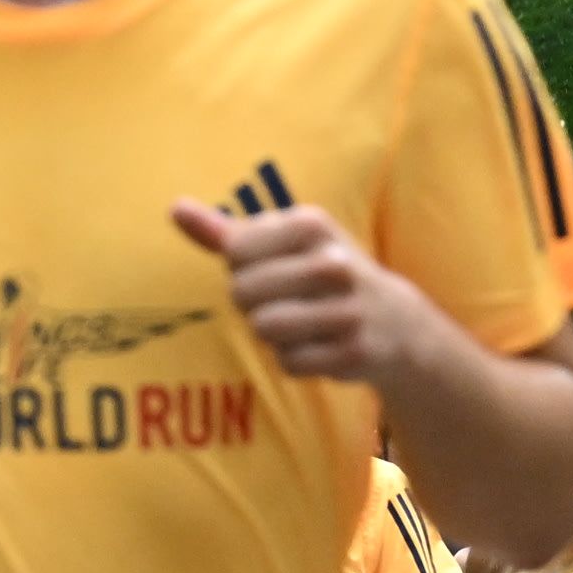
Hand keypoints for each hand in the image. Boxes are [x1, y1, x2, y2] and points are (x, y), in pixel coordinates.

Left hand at [169, 195, 430, 385]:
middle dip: (253, 303)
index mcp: (313, 225)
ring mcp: (347, 309)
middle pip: (243, 292)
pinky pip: (289, 362)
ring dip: (271, 333)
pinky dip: (294, 360)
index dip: (241, 267)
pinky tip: (318, 346)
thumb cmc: (324, 273)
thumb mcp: (284, 242)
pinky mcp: (352, 352)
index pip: (234, 251)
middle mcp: (334, 263)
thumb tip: (175, 209)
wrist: (396, 322)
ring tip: (299, 322)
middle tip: (284, 300)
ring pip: (263, 328)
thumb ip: (226, 230)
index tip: (270, 267)